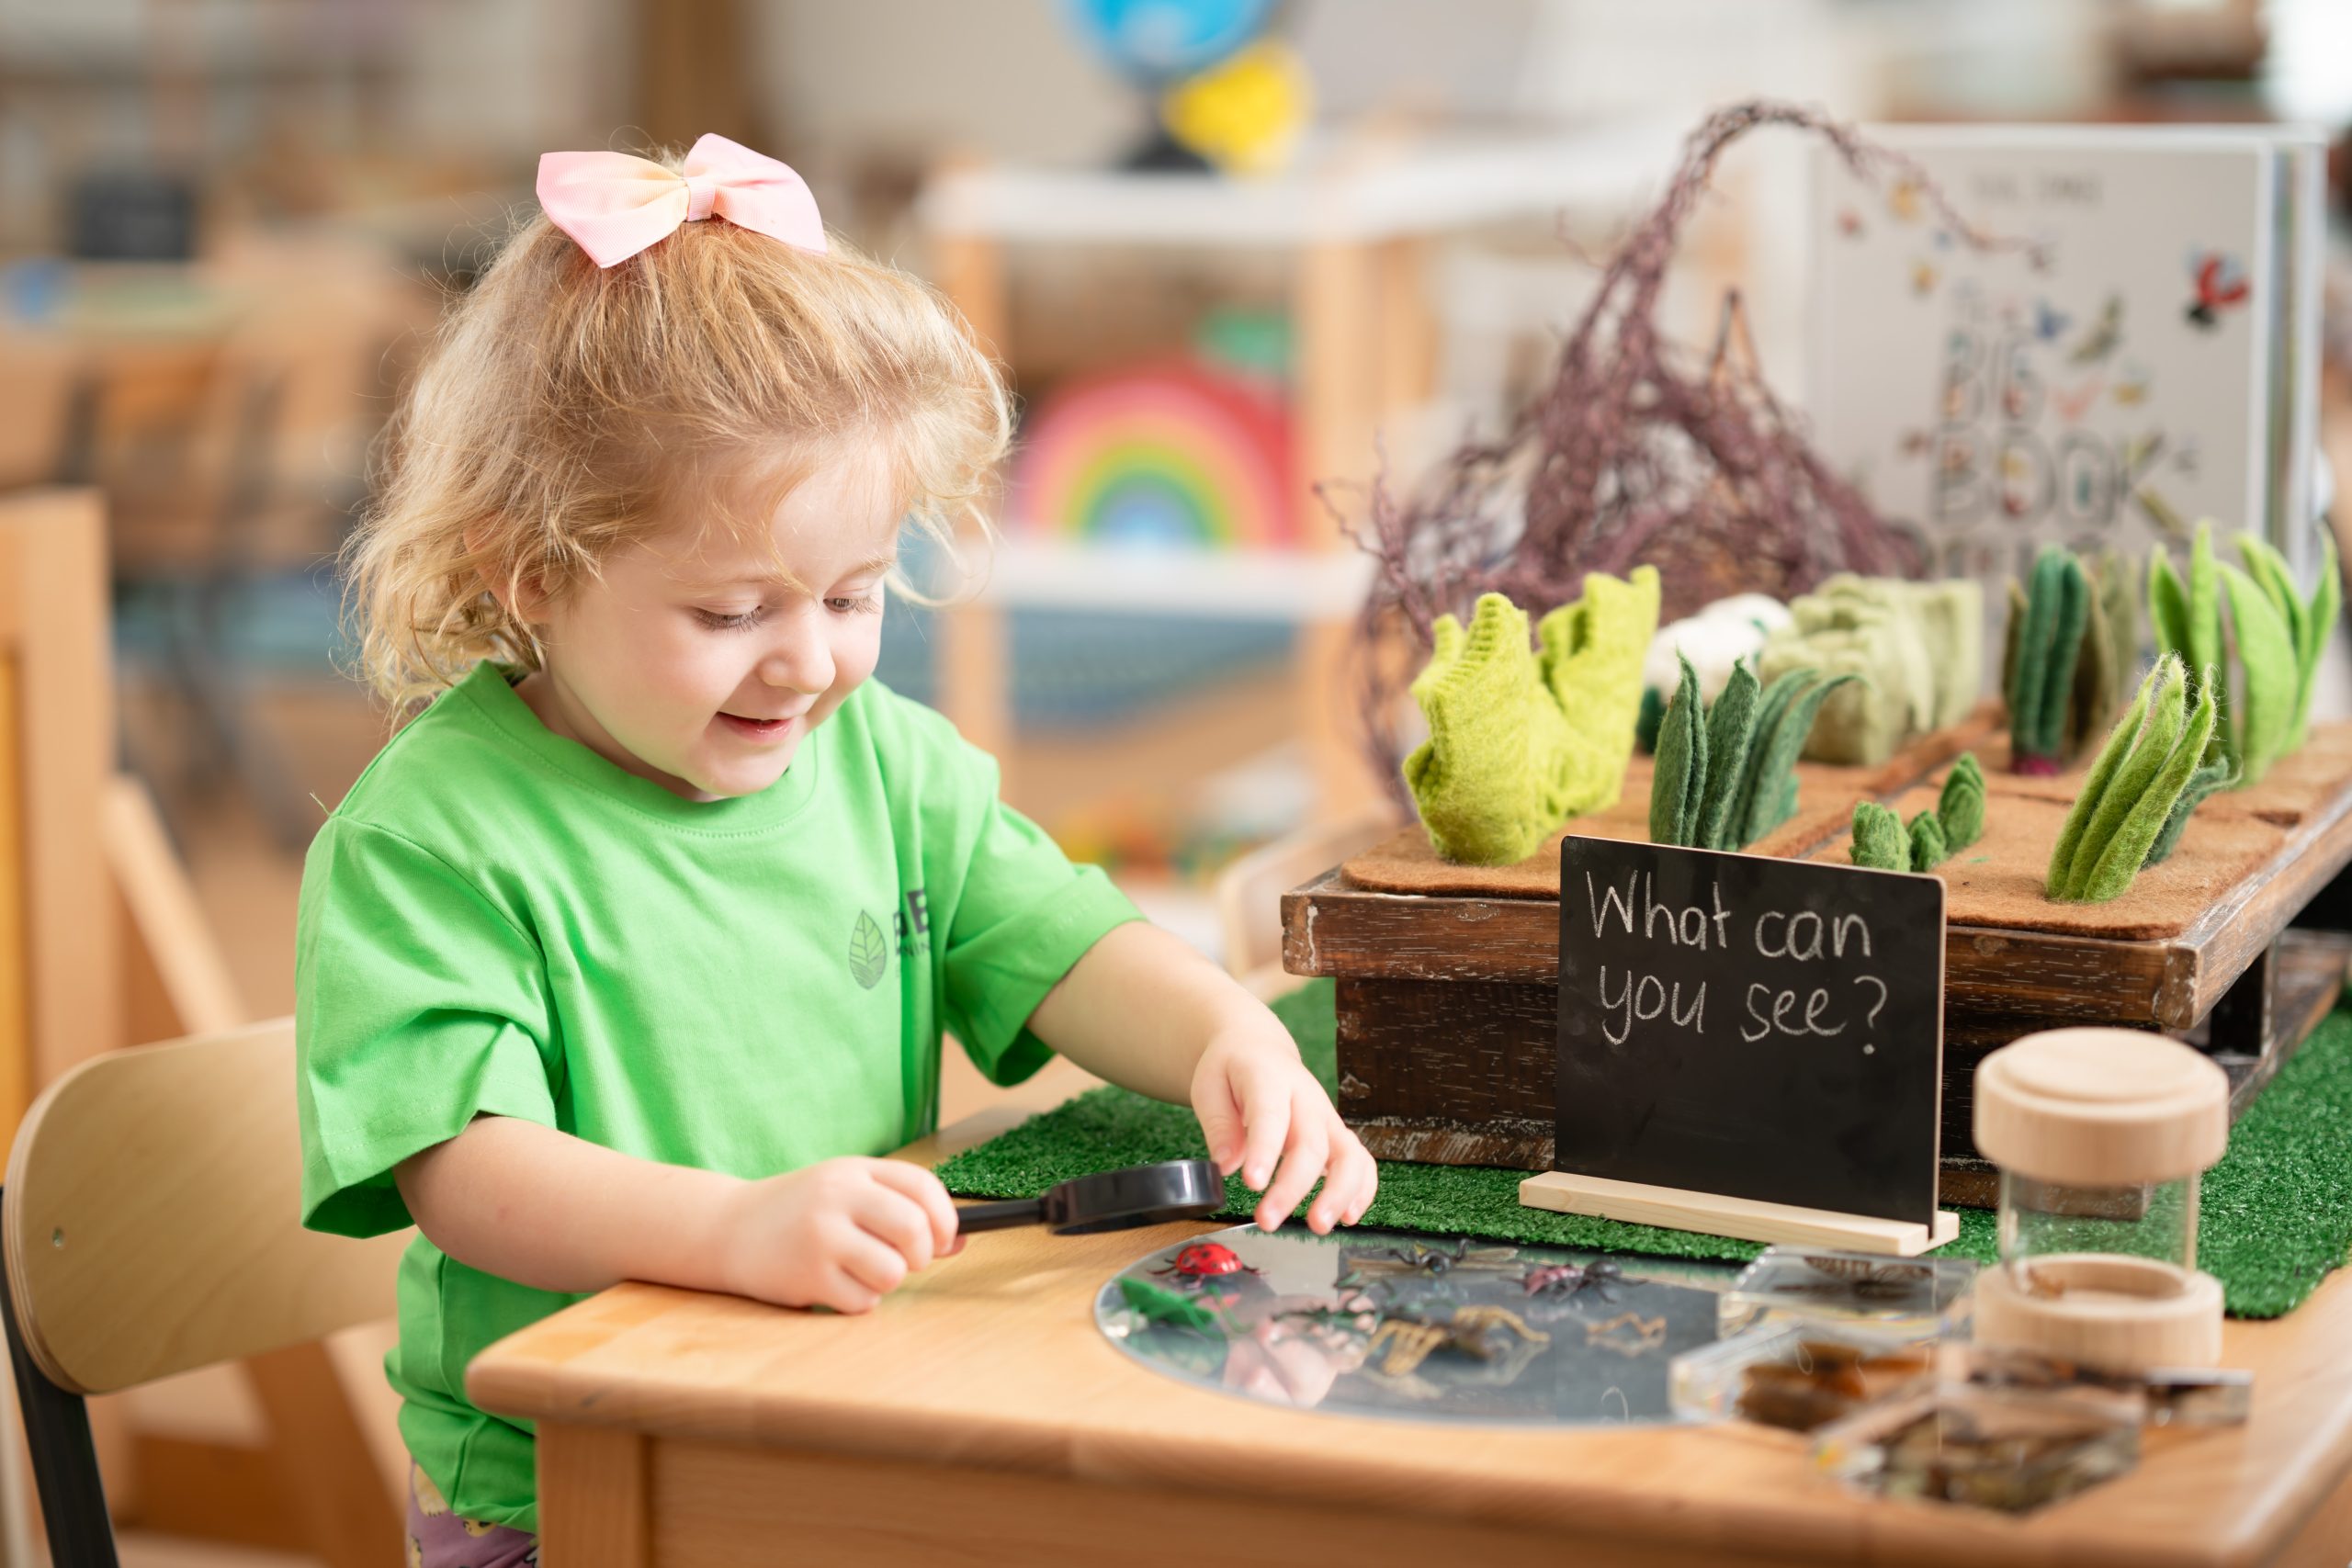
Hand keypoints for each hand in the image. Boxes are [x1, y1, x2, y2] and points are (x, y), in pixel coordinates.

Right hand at [717, 1157, 963, 1313]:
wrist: (726, 1228)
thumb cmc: (799, 1212)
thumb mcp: (845, 1192)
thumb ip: (897, 1207)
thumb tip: (959, 1241)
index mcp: (853, 1171)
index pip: (922, 1185)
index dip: (946, 1216)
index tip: (947, 1238)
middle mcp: (837, 1197)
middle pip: (914, 1229)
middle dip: (922, 1254)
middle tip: (906, 1261)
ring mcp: (821, 1237)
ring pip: (892, 1272)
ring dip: (887, 1281)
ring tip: (862, 1272)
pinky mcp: (807, 1277)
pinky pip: (863, 1301)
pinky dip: (859, 1301)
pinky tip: (835, 1285)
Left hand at [1190, 1019, 1376, 1234]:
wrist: (1259, 1050)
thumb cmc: (1233, 1070)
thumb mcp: (1209, 1086)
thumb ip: (1218, 1125)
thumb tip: (1227, 1165)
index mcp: (1269, 1078)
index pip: (1271, 1115)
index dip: (1264, 1150)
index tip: (1252, 1183)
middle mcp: (1307, 1098)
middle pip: (1311, 1143)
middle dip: (1293, 1187)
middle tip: (1268, 1219)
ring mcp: (1327, 1118)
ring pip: (1349, 1154)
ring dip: (1339, 1193)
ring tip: (1319, 1225)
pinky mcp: (1338, 1135)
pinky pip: (1362, 1162)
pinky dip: (1362, 1191)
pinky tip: (1346, 1217)